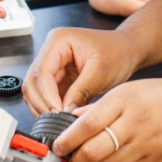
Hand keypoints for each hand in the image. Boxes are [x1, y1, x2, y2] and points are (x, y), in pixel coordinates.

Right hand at [22, 27, 138, 114]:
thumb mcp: (101, 72)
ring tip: (58, 121)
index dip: (47, 96)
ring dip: (45, 107)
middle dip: (42, 103)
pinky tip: (61, 116)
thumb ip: (80, 91)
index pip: (42, 72)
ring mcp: (53, 63)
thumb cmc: (118, 52)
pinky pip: (47, 94)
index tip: (57, 113)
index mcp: (58, 41)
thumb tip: (64, 112)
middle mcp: (51, 50)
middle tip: (55, 121)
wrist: (128, 50)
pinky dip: (51, 106)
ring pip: (36, 90)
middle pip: (33, 81)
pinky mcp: (59, 76)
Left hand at [53, 76, 161, 161]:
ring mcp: (146, 146)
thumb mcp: (132, 89)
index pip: (86, 125)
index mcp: (125, 101)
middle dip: (75, 161)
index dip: (67, 140)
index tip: (58, 146)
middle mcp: (134, 124)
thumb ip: (102, 106)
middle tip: (68, 159)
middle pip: (92, 151)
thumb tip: (73, 119)